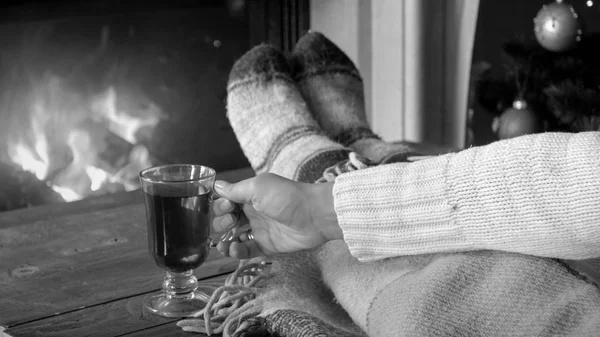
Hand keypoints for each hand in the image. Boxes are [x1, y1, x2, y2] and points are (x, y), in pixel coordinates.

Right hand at [212, 173, 341, 258]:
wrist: (313, 215)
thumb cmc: (286, 196)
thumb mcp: (257, 187)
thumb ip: (235, 190)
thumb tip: (215, 185)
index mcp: (250, 196)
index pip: (226, 202)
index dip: (220, 206)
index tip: (226, 207)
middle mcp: (253, 213)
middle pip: (227, 221)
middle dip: (221, 223)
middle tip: (230, 223)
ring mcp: (260, 230)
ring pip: (235, 238)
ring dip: (224, 241)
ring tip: (223, 245)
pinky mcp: (267, 246)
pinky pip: (247, 251)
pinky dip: (237, 252)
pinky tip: (234, 249)